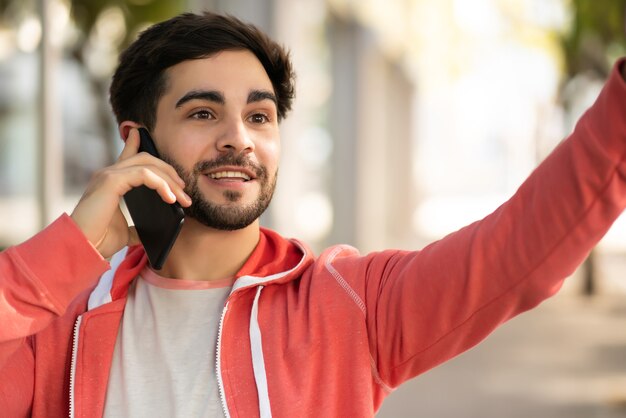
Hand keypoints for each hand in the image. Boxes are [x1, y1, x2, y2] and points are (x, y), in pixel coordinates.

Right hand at [70, 129, 190, 258]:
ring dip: (170, 180)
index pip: (126, 155)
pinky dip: (161, 184)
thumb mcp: (125, 232)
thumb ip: (137, 227)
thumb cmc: (99, 240)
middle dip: (169, 171)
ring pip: (148, 165)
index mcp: (110, 182)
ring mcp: (109, 175)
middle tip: (184, 189)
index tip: (145, 135)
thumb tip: (152, 232)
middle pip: (146, 158)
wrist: (83, 249)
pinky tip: (171, 198)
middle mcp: (108, 174)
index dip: (136, 142)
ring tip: (183, 198)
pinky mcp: (111, 181)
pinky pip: (144, 174)